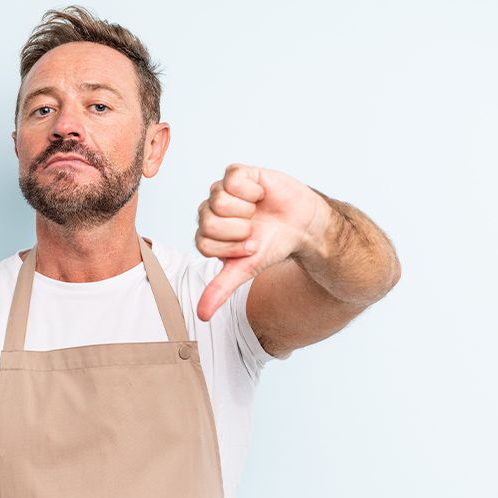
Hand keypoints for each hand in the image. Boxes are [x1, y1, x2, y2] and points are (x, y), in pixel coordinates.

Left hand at [194, 163, 331, 320]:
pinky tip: (261, 194)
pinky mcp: (236, 173)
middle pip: (208, 222)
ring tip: (258, 210)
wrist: (303, 225)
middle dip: (239, 230)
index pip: (204, 243)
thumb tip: (202, 316)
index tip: (251, 246)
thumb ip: (221, 289)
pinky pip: (232, 179)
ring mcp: (221, 191)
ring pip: (219, 200)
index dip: (232, 247)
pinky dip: (253, 190)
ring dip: (247, 210)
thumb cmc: (273, 245)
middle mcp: (209, 212)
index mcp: (207, 235)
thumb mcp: (247, 269)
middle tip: (255, 229)